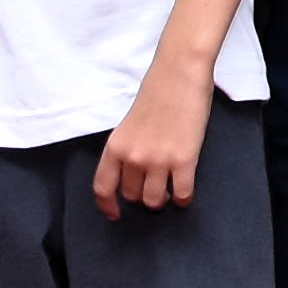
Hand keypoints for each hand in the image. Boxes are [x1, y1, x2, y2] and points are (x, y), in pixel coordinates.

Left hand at [96, 59, 213, 213]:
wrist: (180, 74)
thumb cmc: (157, 92)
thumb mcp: (129, 124)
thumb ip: (127, 149)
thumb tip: (132, 174)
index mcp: (116, 146)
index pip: (103, 187)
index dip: (107, 206)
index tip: (114, 213)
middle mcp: (133, 157)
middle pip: (132, 195)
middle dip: (142, 195)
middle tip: (153, 187)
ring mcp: (158, 160)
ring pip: (154, 201)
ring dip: (162, 200)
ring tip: (168, 192)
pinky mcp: (184, 160)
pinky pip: (181, 194)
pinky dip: (183, 198)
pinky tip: (184, 193)